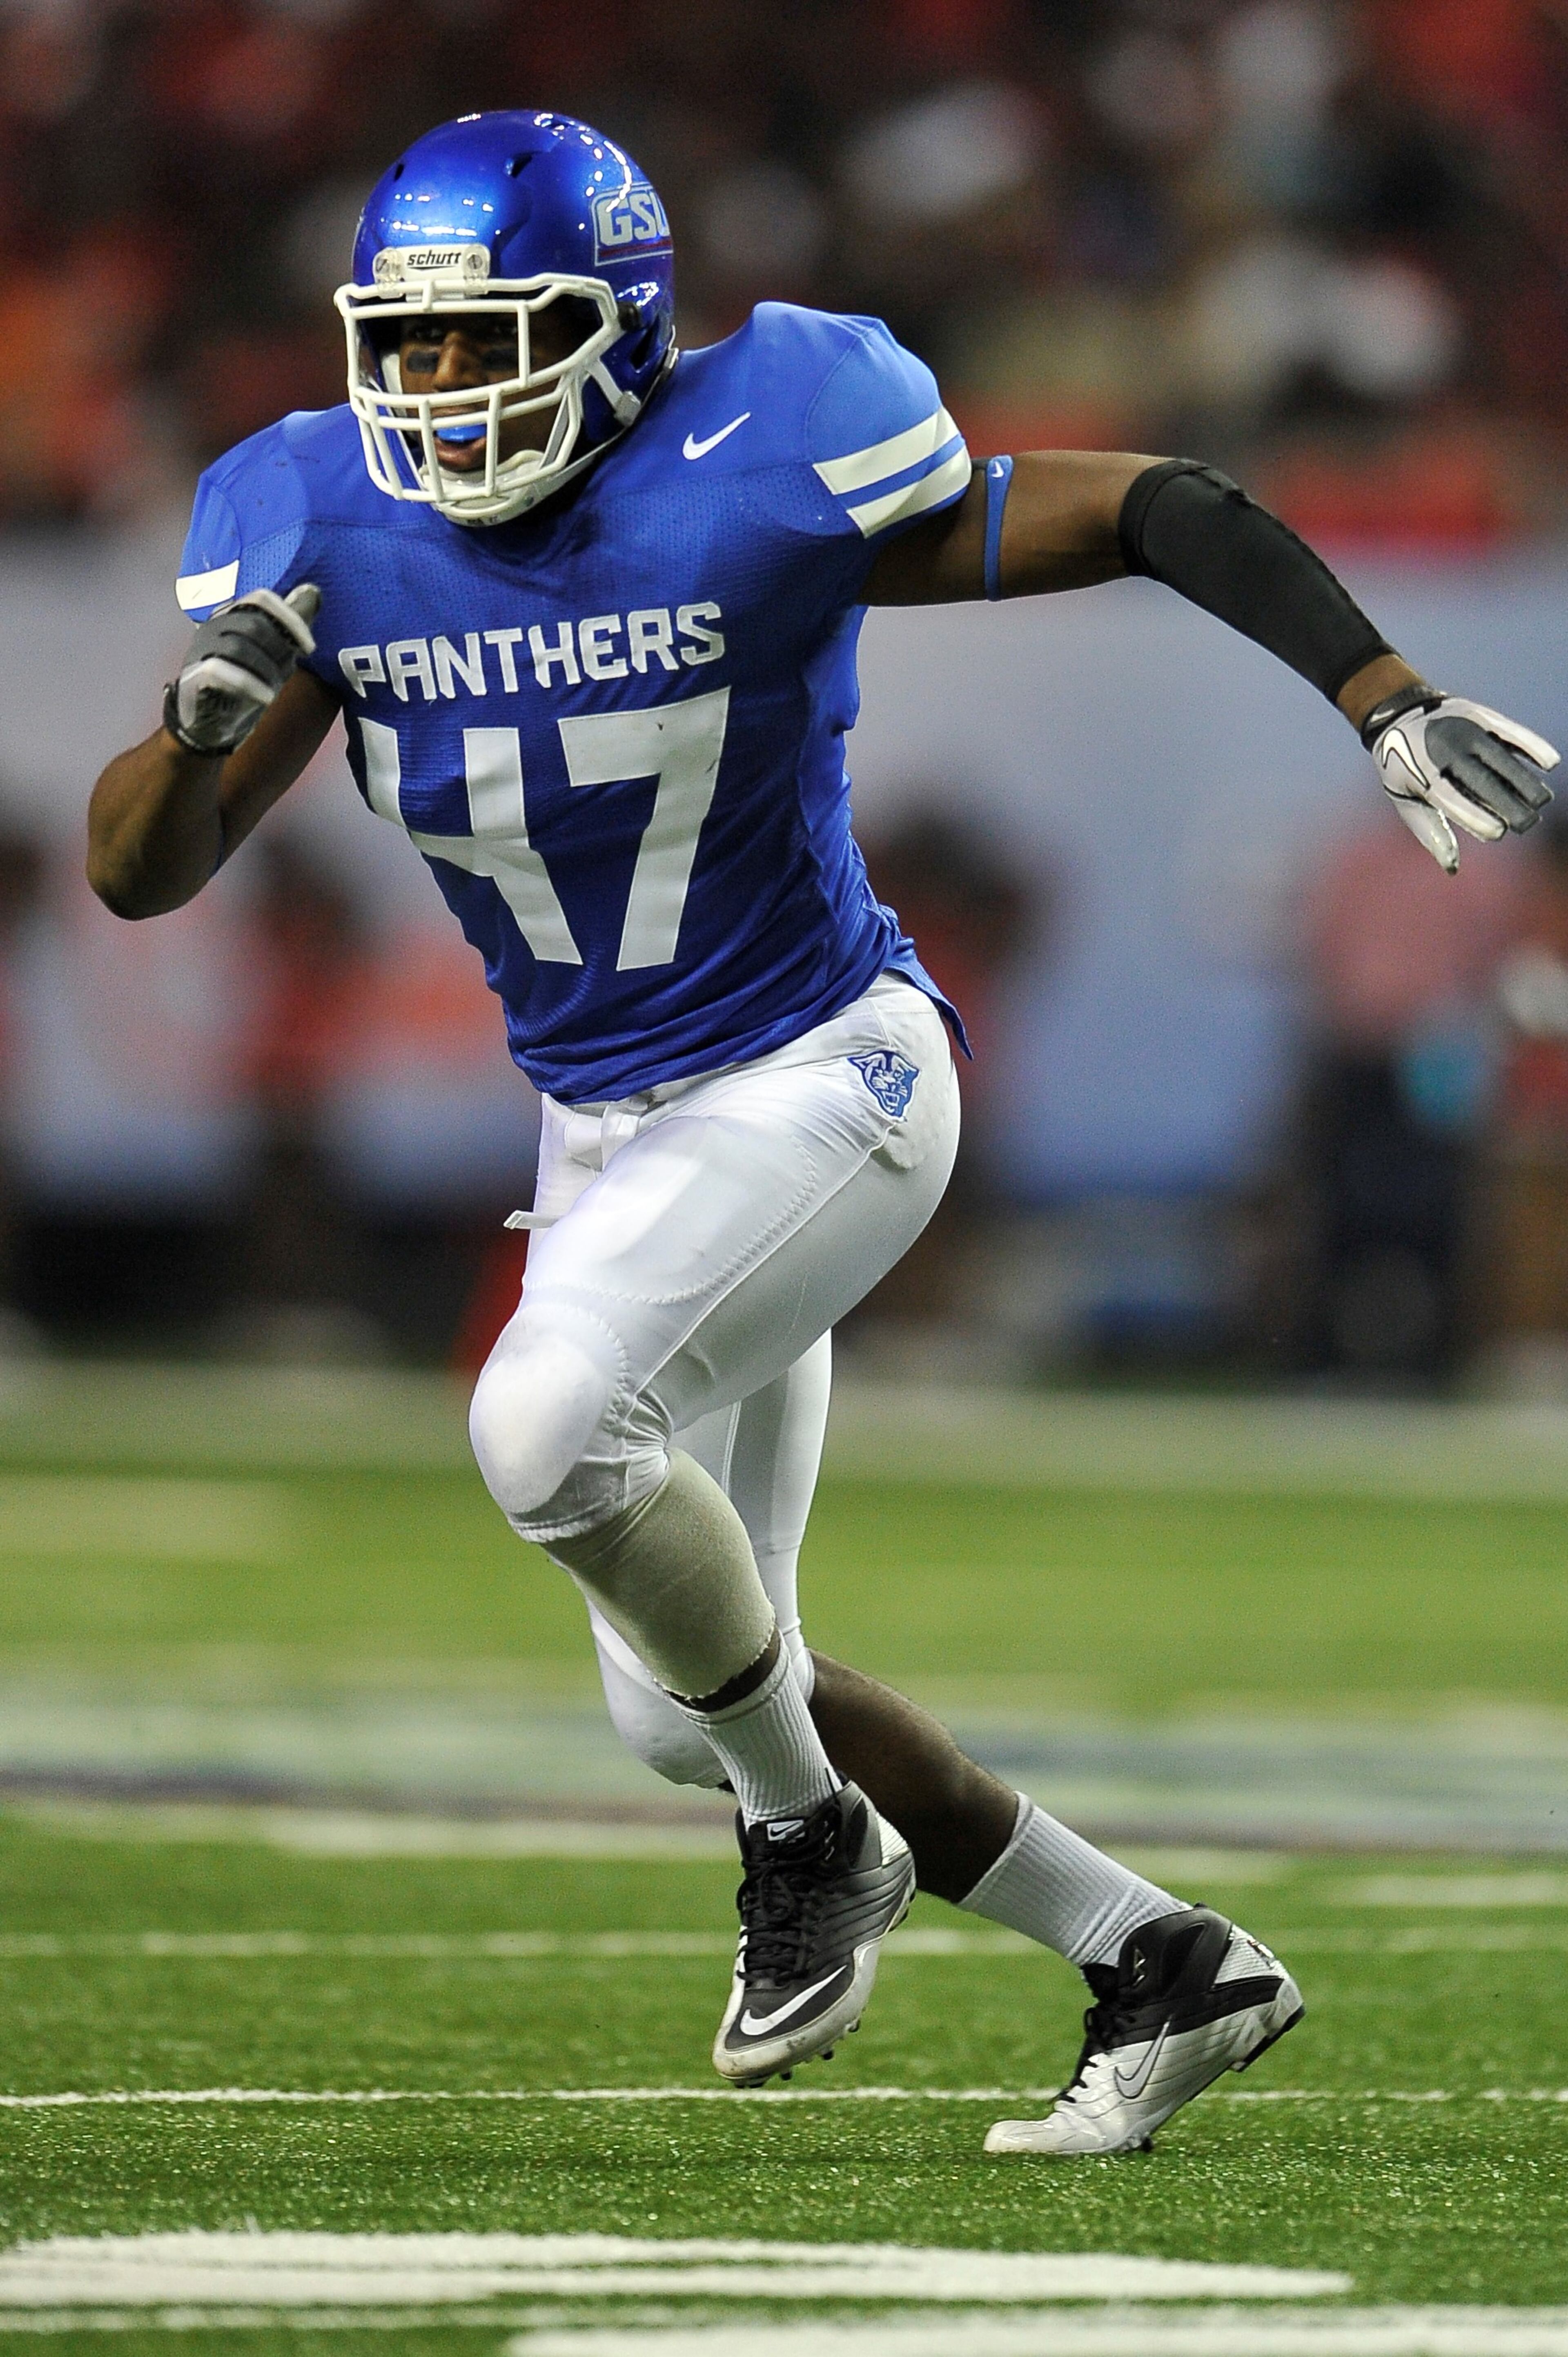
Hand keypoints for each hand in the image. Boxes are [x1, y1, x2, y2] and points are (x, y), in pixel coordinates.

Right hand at [163, 584, 320, 755]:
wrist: (212, 722)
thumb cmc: (247, 683)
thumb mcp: (274, 653)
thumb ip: (289, 624)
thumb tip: (313, 590)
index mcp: (233, 615)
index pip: (261, 599)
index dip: (290, 619)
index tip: (309, 647)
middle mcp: (214, 626)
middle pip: (253, 624)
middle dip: (278, 651)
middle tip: (285, 675)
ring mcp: (200, 649)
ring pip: (237, 647)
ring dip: (265, 670)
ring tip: (273, 691)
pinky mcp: (194, 675)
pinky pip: (219, 670)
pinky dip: (248, 684)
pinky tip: (264, 698)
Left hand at [1362, 686, 1557, 872]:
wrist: (1400, 715)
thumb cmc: (1404, 769)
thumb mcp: (1406, 800)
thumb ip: (1430, 832)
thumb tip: (1452, 868)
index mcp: (1422, 773)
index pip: (1450, 798)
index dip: (1474, 816)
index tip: (1498, 832)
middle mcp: (1444, 750)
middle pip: (1481, 780)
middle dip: (1507, 802)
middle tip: (1528, 824)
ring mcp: (1464, 730)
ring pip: (1500, 757)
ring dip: (1524, 779)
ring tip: (1542, 801)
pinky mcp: (1481, 716)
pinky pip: (1510, 732)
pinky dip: (1531, 745)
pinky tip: (1550, 762)